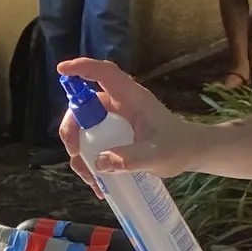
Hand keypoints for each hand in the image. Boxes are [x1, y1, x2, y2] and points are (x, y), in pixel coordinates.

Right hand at [54, 57, 211, 190]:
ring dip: (79, 152)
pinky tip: (97, 182)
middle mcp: (119, 106)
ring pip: (84, 129)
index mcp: (132, 98)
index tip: (61, 70)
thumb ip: (130, 159)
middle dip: (72, 129)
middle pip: (83, 107)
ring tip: (90, 178)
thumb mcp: (156, 155)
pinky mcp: (114, 136)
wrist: (190, 154)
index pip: (104, 74)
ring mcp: (115, 121)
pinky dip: (89, 162)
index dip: (82, 68)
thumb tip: (98, 163)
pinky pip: (92, 144)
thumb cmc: (178, 147)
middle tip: (75, 153)